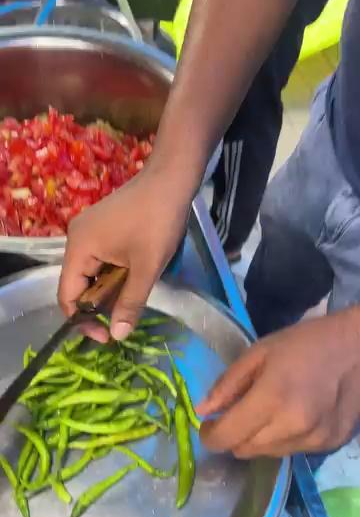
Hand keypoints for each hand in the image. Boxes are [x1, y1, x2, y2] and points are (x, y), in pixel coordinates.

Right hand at [58, 166, 189, 341]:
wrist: (171, 180)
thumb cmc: (157, 223)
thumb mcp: (146, 268)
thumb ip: (130, 303)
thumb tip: (118, 335)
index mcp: (79, 247)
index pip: (67, 295)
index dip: (83, 320)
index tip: (107, 336)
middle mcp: (76, 239)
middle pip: (78, 284)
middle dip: (99, 306)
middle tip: (123, 320)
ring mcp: (89, 230)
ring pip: (91, 273)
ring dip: (109, 290)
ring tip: (131, 299)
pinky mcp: (102, 227)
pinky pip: (100, 259)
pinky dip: (113, 274)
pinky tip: (133, 279)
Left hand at [197, 310, 359, 457]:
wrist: (358, 349)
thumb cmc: (304, 343)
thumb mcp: (258, 352)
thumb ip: (228, 384)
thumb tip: (202, 411)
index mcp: (272, 398)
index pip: (228, 437)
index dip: (210, 436)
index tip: (207, 426)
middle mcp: (293, 426)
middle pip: (244, 450)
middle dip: (233, 436)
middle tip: (236, 415)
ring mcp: (314, 440)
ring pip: (267, 454)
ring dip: (258, 439)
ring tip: (267, 412)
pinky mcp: (329, 445)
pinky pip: (291, 451)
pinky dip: (282, 439)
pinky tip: (291, 415)